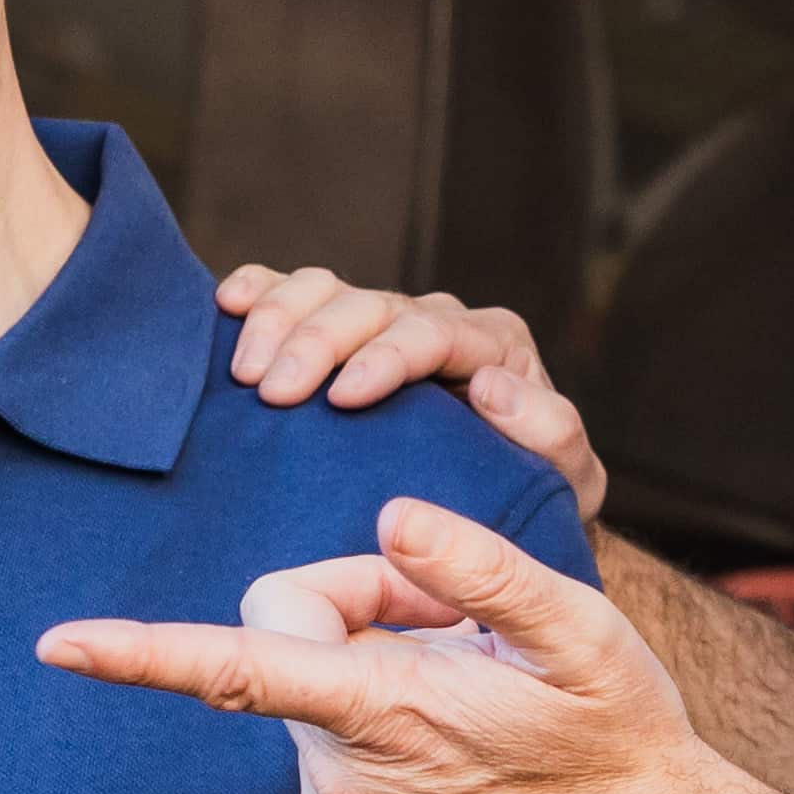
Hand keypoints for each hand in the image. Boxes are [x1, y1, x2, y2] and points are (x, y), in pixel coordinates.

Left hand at [37, 495, 750, 793]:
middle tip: (458, 626)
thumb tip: (392, 515)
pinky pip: (323, 746)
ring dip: (371, 669)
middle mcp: (342, 778)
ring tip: (473, 697)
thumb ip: (481, 568)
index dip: (138, 650)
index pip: (234, 666)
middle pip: (288, 635)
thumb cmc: (622, 738)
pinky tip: (457, 746)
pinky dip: (373, 725)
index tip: (57, 645)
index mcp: (386, 711)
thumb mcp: (582, 632)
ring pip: (306, 692)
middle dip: (357, 606)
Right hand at [211, 263, 609, 525]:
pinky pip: (294, 290)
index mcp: (492, 343)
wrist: (502, 504)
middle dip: (316, 341)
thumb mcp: (566, 478)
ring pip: (325, 288)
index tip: (343, 397)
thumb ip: (550, 431)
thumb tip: (492, 385)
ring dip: (277, 318)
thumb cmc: (535, 493)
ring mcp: (382, 321)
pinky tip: (226, 304)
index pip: (433, 332)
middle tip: (273, 393)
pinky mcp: (339, 334)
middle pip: (369, 304)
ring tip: (245, 372)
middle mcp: (435, 320)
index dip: (384, 356)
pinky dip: (259, 290)